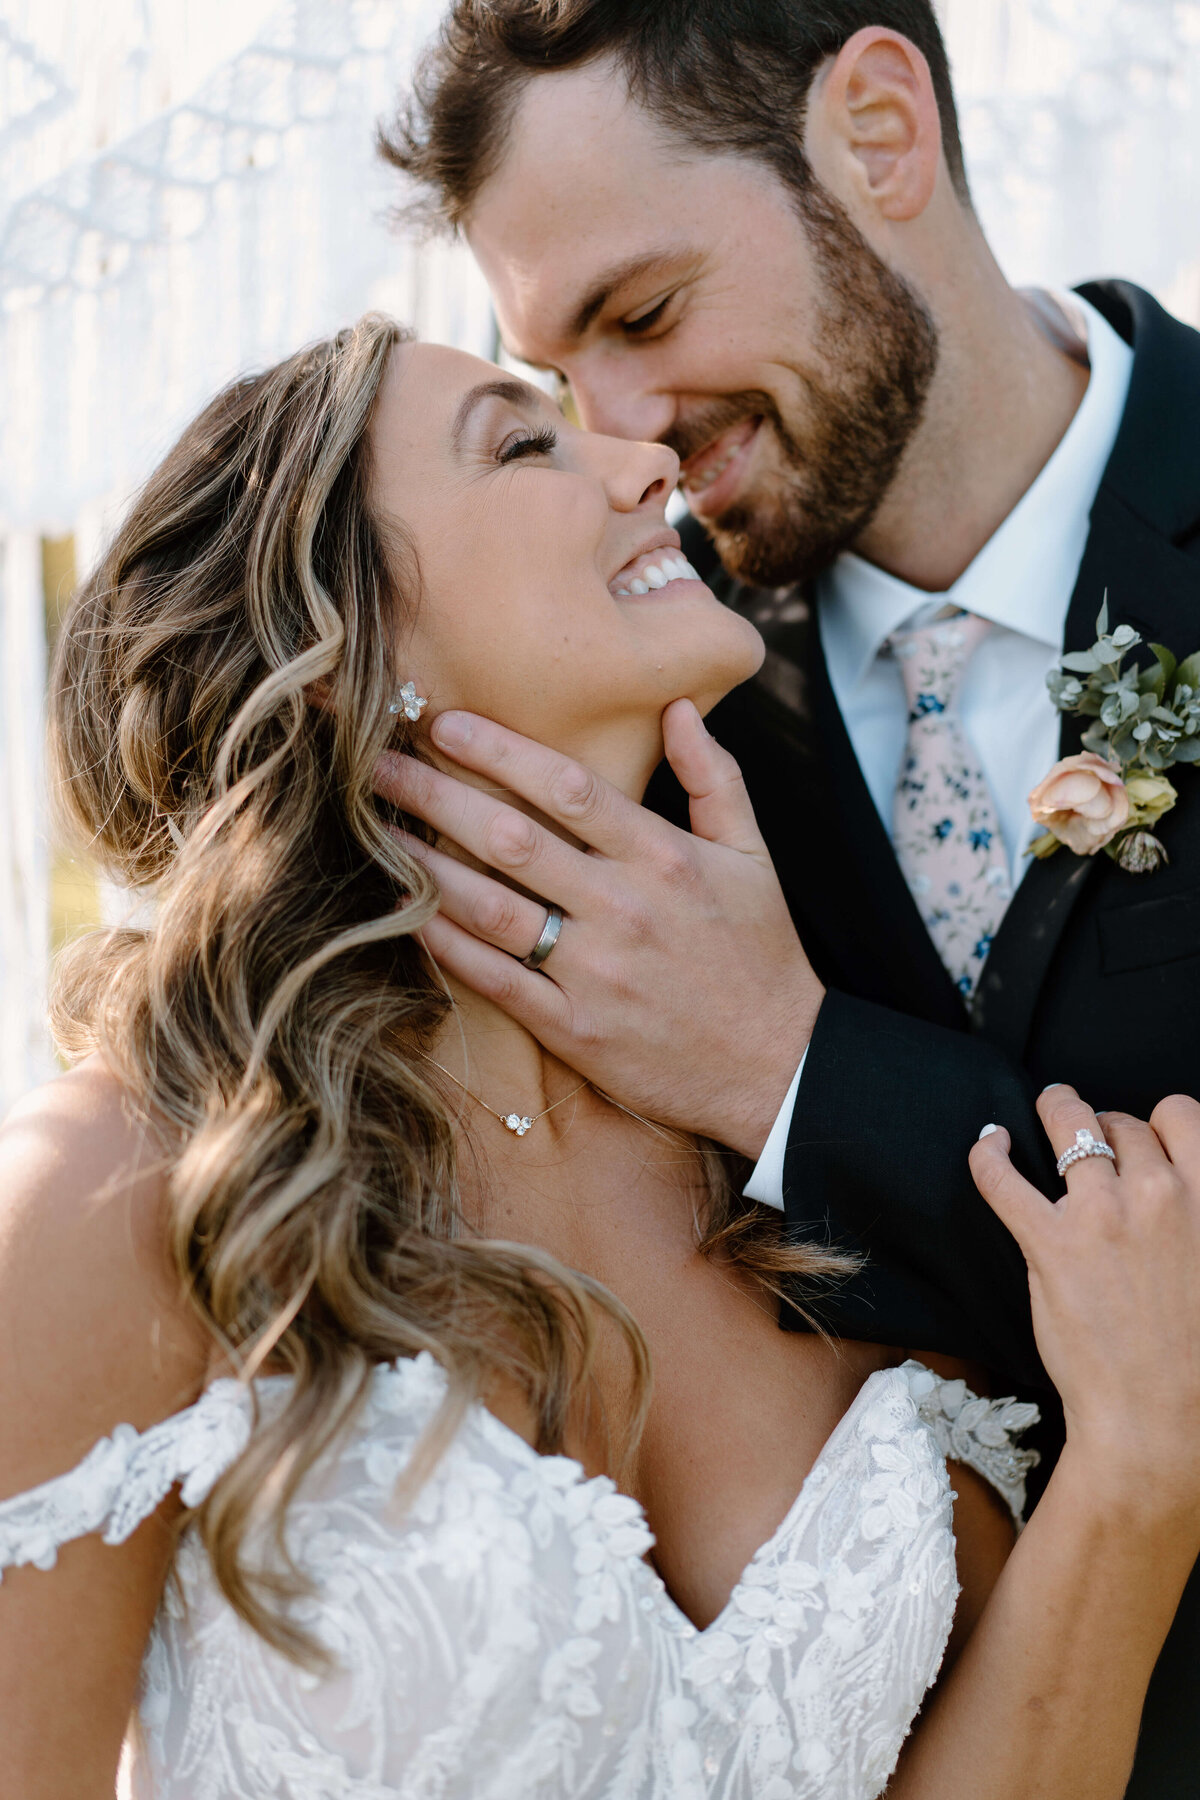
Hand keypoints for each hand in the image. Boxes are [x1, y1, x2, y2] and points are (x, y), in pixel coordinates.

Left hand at [373, 700, 823, 1156]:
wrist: (780, 1067)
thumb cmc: (762, 957)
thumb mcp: (755, 856)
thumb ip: (714, 777)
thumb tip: (675, 706)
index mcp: (663, 857)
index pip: (566, 786)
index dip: (498, 750)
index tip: (444, 724)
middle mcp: (622, 907)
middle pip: (510, 837)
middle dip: (436, 795)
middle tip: (379, 765)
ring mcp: (594, 972)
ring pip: (489, 905)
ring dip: (425, 864)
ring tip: (377, 831)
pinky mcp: (574, 1029)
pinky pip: (493, 979)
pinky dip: (444, 945)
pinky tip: (404, 915)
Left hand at [970, 1086, 1199, 1517]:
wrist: (1164, 1422)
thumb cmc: (1197, 1360)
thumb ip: (1198, 1221)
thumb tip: (1182, 1200)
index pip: (1182, 1115)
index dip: (1157, 1122)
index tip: (1144, 1138)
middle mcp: (1159, 1194)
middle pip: (1123, 1122)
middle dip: (1108, 1128)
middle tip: (1093, 1144)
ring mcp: (1099, 1215)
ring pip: (1071, 1125)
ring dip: (1057, 1112)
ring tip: (1046, 1110)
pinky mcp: (1048, 1242)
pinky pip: (1003, 1175)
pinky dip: (988, 1151)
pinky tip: (988, 1141)